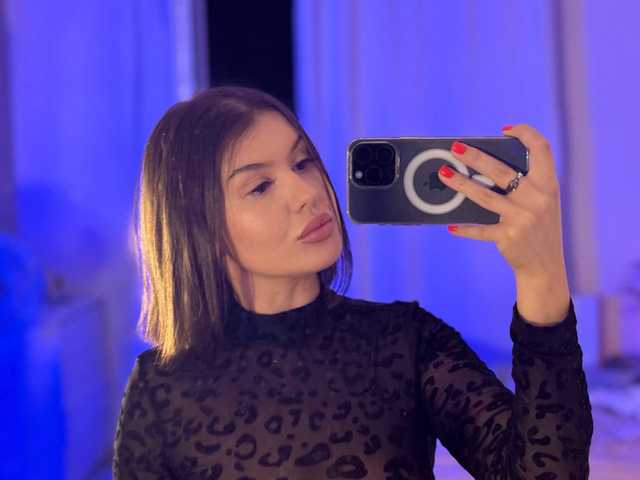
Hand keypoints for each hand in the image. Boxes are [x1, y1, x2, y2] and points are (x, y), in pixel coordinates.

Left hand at [438, 124, 569, 324]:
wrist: (546, 266)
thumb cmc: (538, 228)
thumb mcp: (542, 203)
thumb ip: (525, 185)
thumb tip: (483, 167)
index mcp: (549, 185)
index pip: (542, 149)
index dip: (525, 134)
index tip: (506, 130)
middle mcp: (538, 199)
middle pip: (502, 171)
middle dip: (476, 157)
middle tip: (456, 148)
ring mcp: (523, 218)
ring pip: (484, 196)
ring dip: (460, 183)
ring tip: (443, 174)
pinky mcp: (508, 236)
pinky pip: (480, 229)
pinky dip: (464, 228)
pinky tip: (450, 226)